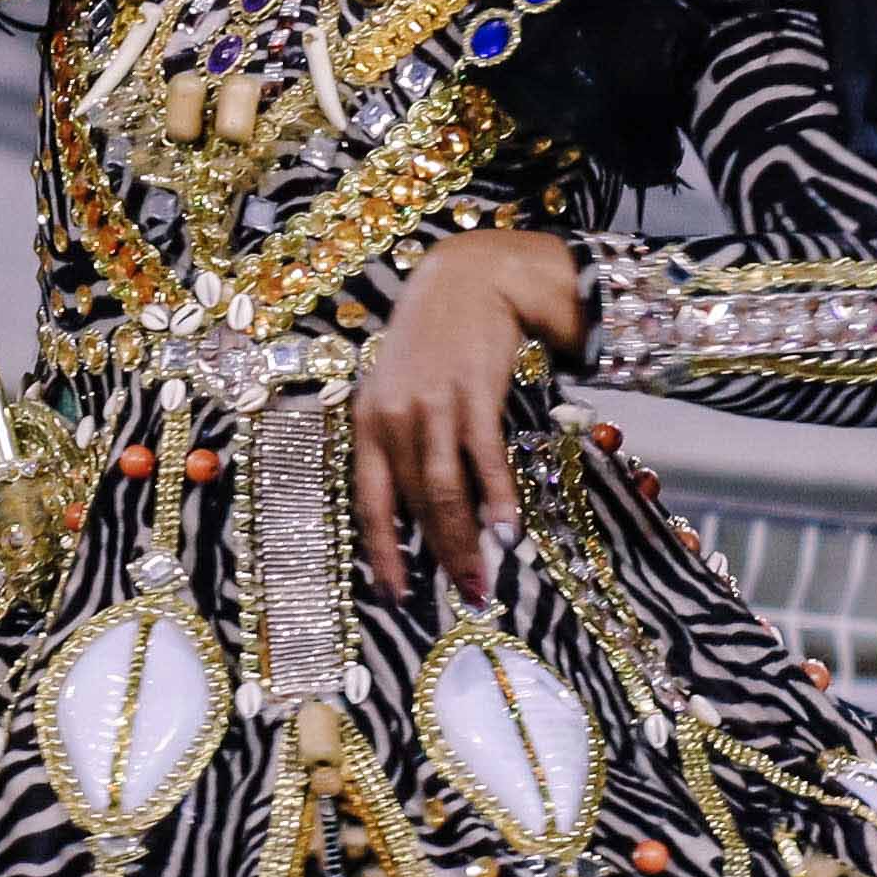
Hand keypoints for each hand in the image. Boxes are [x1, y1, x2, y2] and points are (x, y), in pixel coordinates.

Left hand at [352, 232, 574, 595]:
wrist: (468, 279)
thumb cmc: (432, 345)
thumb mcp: (399, 392)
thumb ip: (405, 448)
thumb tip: (425, 515)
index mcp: (367, 423)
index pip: (369, 503)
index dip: (382, 554)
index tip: (398, 596)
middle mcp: (392, 418)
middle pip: (415, 505)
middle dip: (440, 558)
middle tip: (466, 596)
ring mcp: (432, 405)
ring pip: (445, 490)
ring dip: (466, 542)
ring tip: (486, 577)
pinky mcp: (471, 392)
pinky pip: (482, 457)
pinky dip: (496, 498)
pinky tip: (509, 530)